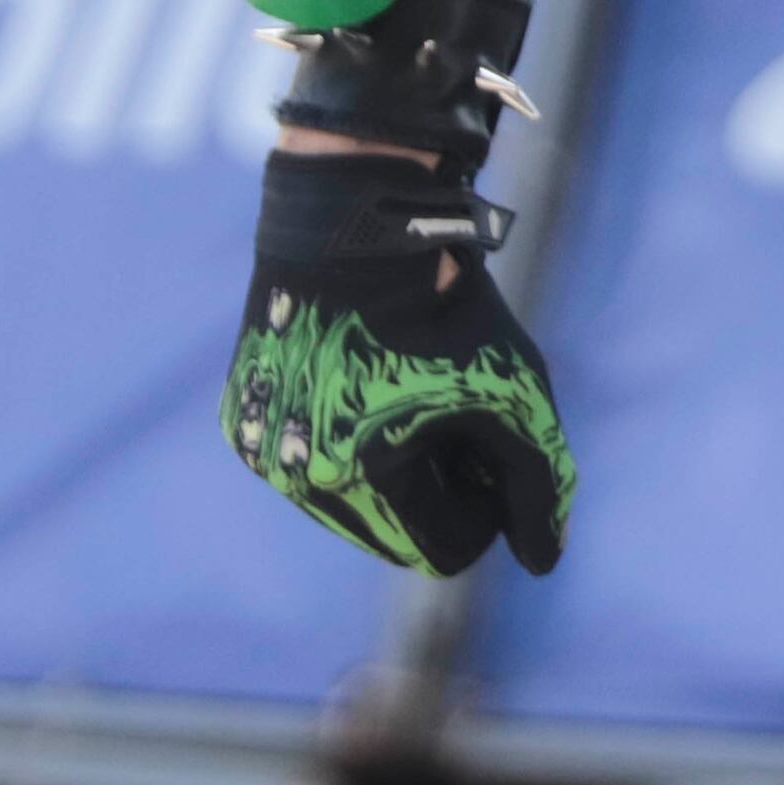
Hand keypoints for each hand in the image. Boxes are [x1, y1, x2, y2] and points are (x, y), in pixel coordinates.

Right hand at [222, 149, 575, 576]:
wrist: (358, 224)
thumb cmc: (448, 310)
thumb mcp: (516, 393)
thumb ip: (540, 482)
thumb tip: (544, 560)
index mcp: (357, 477)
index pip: (444, 553)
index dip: (489, 510)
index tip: (499, 453)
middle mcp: (291, 476)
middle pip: (396, 532)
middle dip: (440, 490)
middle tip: (462, 418)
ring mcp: (258, 450)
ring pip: (350, 503)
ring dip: (393, 470)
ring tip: (414, 396)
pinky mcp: (239, 420)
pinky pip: (308, 461)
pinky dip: (346, 440)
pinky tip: (367, 380)